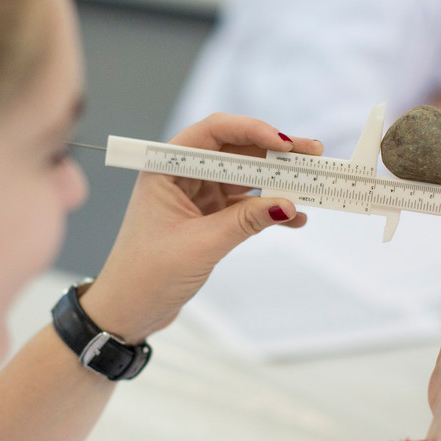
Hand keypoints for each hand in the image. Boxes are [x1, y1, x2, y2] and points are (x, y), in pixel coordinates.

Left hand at [80, 114, 321, 342]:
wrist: (127, 310)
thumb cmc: (145, 275)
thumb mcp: (200, 246)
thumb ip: (244, 222)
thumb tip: (288, 204)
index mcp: (164, 168)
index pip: (212, 133)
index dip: (251, 130)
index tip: (284, 143)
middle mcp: (180, 175)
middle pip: (234, 149)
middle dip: (274, 152)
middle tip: (312, 153)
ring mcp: (196, 195)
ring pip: (244, 175)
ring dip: (277, 179)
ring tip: (312, 182)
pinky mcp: (208, 217)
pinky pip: (245, 204)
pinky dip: (269, 208)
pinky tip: (294, 217)